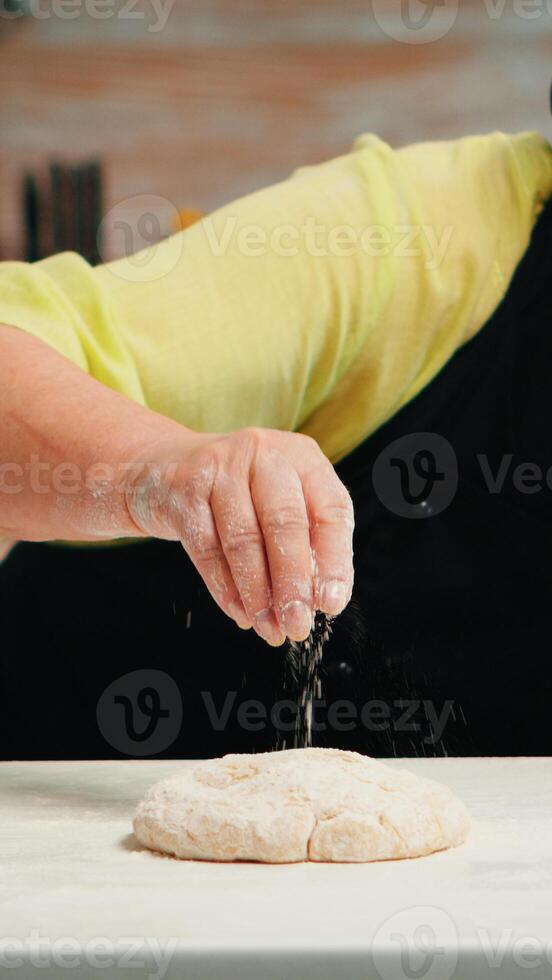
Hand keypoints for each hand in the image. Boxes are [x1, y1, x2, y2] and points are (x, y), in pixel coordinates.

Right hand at [125, 427, 353, 645]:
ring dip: (258, 594)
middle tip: (297, 624)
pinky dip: (225, 587)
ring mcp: (221, 468)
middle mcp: (264, 455)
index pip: (331, 510)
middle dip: (293, 583)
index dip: (335, 560)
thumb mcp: (278, 503)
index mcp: (302, 458)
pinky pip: (207, 547)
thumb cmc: (237, 493)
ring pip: (243, 540)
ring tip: (268, 627)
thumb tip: (318, 601)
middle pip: (285, 524)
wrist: (162, 469)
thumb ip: (304, 543)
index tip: (332, 603)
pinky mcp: (184, 489)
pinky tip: (239, 612)